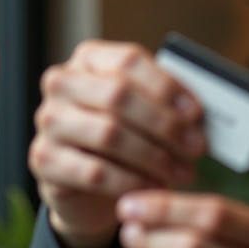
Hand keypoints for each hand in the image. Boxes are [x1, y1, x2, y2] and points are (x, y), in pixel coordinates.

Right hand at [28, 40, 206, 247]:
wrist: (85, 183)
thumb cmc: (126, 136)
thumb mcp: (144, 112)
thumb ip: (167, 104)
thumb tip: (203, 116)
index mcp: (91, 59)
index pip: (130, 61)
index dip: (167, 87)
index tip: (197, 113)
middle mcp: (62, 83)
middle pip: (119, 96)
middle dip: (166, 125)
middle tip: (197, 147)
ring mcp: (49, 121)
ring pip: (109, 134)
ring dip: (154, 156)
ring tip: (183, 172)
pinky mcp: (44, 160)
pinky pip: (95, 172)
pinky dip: (132, 181)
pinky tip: (156, 188)